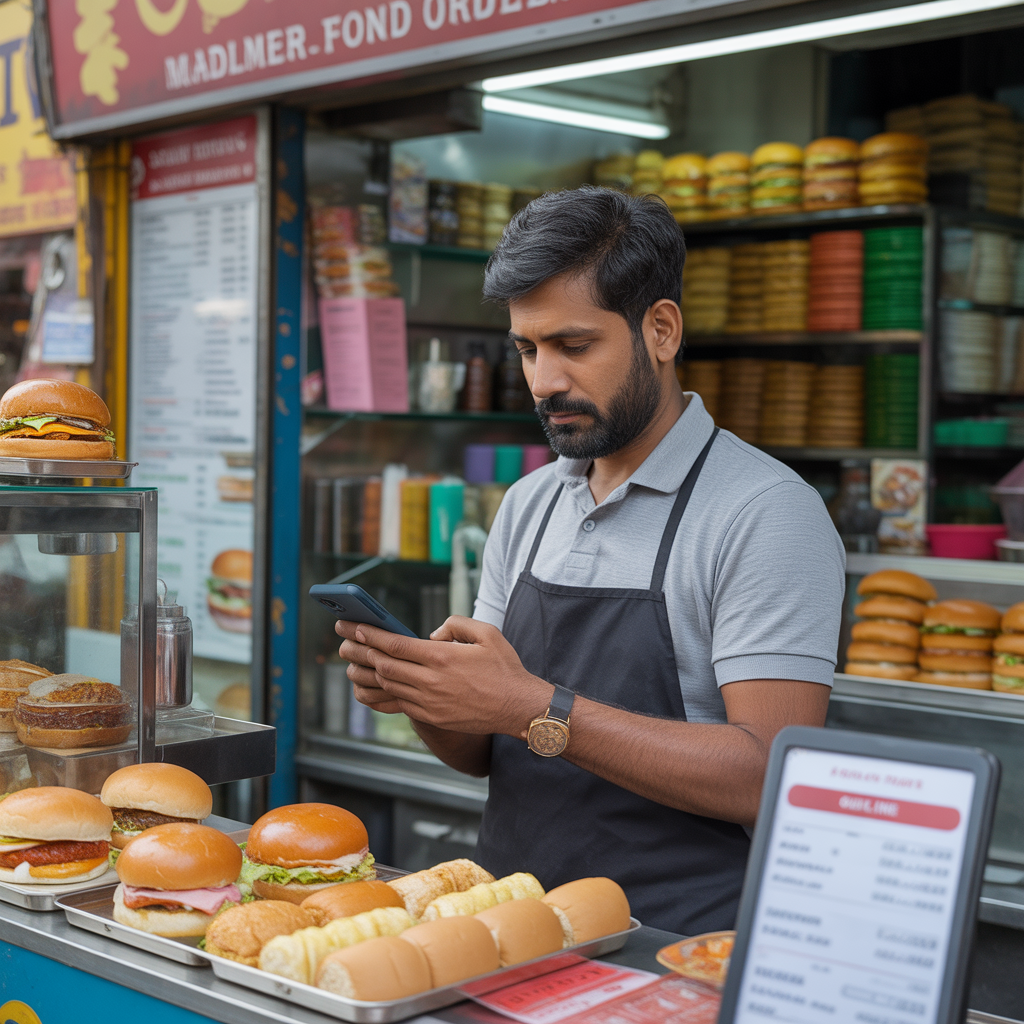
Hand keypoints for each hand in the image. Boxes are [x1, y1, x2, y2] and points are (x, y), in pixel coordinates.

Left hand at [335, 616, 550, 735]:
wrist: (518, 707)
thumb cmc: (505, 668)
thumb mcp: (487, 633)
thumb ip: (456, 624)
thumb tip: (432, 634)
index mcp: (442, 657)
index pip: (396, 644)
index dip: (372, 635)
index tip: (354, 627)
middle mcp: (431, 681)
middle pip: (385, 665)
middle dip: (360, 651)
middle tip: (343, 642)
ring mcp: (429, 702)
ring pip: (389, 684)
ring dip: (367, 673)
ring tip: (351, 662)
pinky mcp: (432, 717)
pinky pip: (398, 703)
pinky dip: (382, 692)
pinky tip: (372, 685)